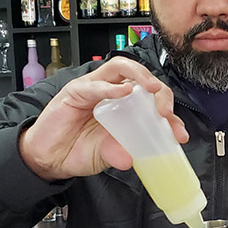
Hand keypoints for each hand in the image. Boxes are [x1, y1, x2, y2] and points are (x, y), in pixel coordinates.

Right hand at [19, 57, 187, 180]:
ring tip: (152, 89)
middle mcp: (112, 92)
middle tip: (166, 113)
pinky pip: (95, 84)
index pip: (153, 100)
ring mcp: (94, 89)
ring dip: (141, 76)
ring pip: (121, 68)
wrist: (48, 158)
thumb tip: (131, 159)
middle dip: (160, 92)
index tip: (178, 133)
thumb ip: (118, 153)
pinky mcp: (75, 91)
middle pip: (142, 79)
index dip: (169, 113)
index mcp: (125, 107)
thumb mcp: (106, 155)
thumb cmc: (78, 150)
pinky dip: (110, 86)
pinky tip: (123, 91)